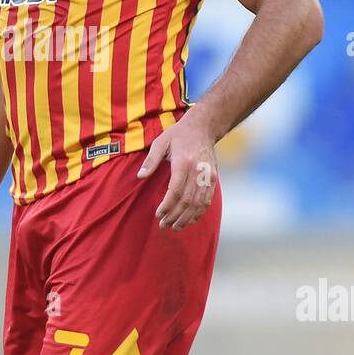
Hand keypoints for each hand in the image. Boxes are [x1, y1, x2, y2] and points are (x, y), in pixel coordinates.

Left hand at [136, 112, 217, 230]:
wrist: (203, 127)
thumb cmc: (178, 134)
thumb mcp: (161, 142)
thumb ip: (151, 161)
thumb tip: (140, 176)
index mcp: (184, 162)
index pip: (176, 191)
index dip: (167, 205)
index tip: (158, 214)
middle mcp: (198, 171)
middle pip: (187, 201)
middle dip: (175, 216)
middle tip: (163, 225)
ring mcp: (207, 175)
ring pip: (199, 203)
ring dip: (187, 218)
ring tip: (175, 227)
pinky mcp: (213, 178)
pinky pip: (207, 200)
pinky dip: (199, 212)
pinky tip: (190, 220)